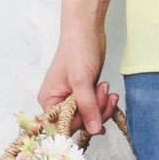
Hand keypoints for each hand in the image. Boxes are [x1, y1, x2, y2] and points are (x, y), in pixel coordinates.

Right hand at [37, 19, 119, 135]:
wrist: (87, 30)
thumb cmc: (77, 49)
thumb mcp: (81, 81)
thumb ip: (87, 107)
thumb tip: (93, 130)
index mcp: (49, 100)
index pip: (63, 126)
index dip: (80, 125)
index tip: (93, 118)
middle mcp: (59, 102)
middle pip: (80, 124)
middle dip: (96, 111)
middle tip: (103, 94)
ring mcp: (73, 99)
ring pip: (91, 117)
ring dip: (103, 107)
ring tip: (106, 89)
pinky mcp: (86, 95)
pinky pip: (97, 109)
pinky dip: (105, 104)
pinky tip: (109, 94)